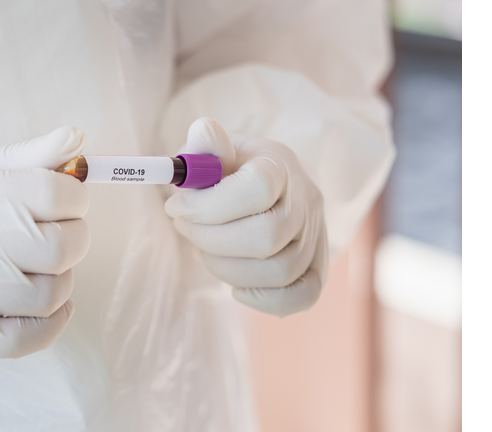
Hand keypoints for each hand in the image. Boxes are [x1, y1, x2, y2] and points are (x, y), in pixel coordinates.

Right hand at [0, 127, 89, 357]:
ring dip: (62, 277)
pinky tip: (49, 303)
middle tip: (58, 233)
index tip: (67, 199)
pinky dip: (54, 322)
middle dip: (75, 237)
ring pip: (50, 293)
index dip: (75, 195)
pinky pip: (30, 339)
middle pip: (57, 247)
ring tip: (43, 266)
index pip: (51, 192)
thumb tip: (78, 138)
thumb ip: (29, 155)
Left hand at [165, 118, 327, 316]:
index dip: (209, 205)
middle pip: (267, 236)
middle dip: (211, 239)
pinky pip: (303, 295)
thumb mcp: (214, 149)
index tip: (176, 206)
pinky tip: (235, 283)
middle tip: (184, 227)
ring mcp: (315, 236)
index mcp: (279, 165)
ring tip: (204, 248)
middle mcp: (305, 200)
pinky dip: (264, 298)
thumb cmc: (229, 168)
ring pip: (279, 271)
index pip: (258, 188)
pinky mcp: (315, 267)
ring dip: (226, 268)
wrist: (265, 182)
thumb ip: (206, 144)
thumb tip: (205, 133)